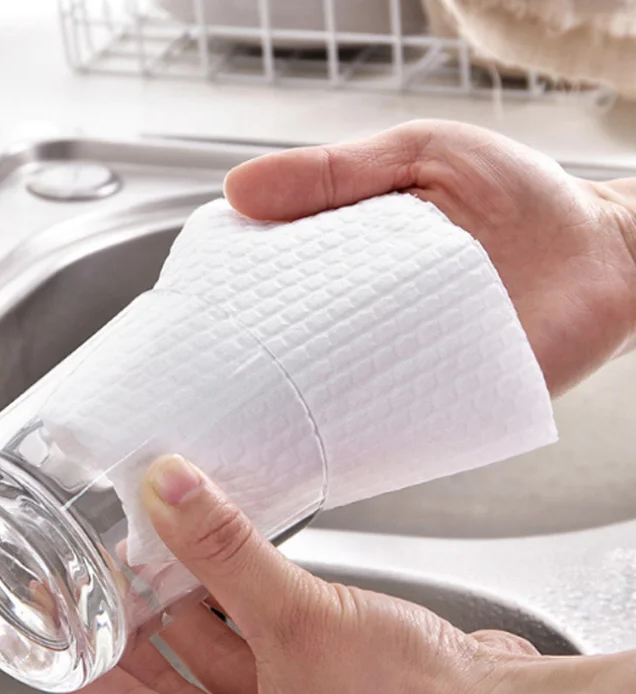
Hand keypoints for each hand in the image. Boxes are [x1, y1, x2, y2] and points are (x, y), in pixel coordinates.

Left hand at [69, 455, 542, 693]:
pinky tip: (236, 558)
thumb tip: (171, 494)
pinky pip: (275, 630)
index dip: (89, 666)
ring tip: (162, 549)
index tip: (56, 628)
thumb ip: (227, 555)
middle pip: (179, 678)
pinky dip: (251, 593)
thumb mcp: (298, 628)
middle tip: (108, 571)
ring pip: (229, 650)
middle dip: (143, 621)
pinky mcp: (338, 677)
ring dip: (199, 599)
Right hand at [224, 120, 635, 395]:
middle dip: (249, 361)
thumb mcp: (421, 154)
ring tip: (243, 414)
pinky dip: (349, 435)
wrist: (610, 256)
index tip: (196, 311)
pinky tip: (314, 440)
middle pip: (290, 346)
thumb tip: (241, 188)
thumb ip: (337, 171)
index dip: (233, 298)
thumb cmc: (524, 196)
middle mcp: (367, 318)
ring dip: (290, 401)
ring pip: (326, 392)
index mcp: (352, 260)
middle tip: (205, 375)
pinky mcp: (434, 403)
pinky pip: (379, 426)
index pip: (275, 284)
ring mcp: (398, 363)